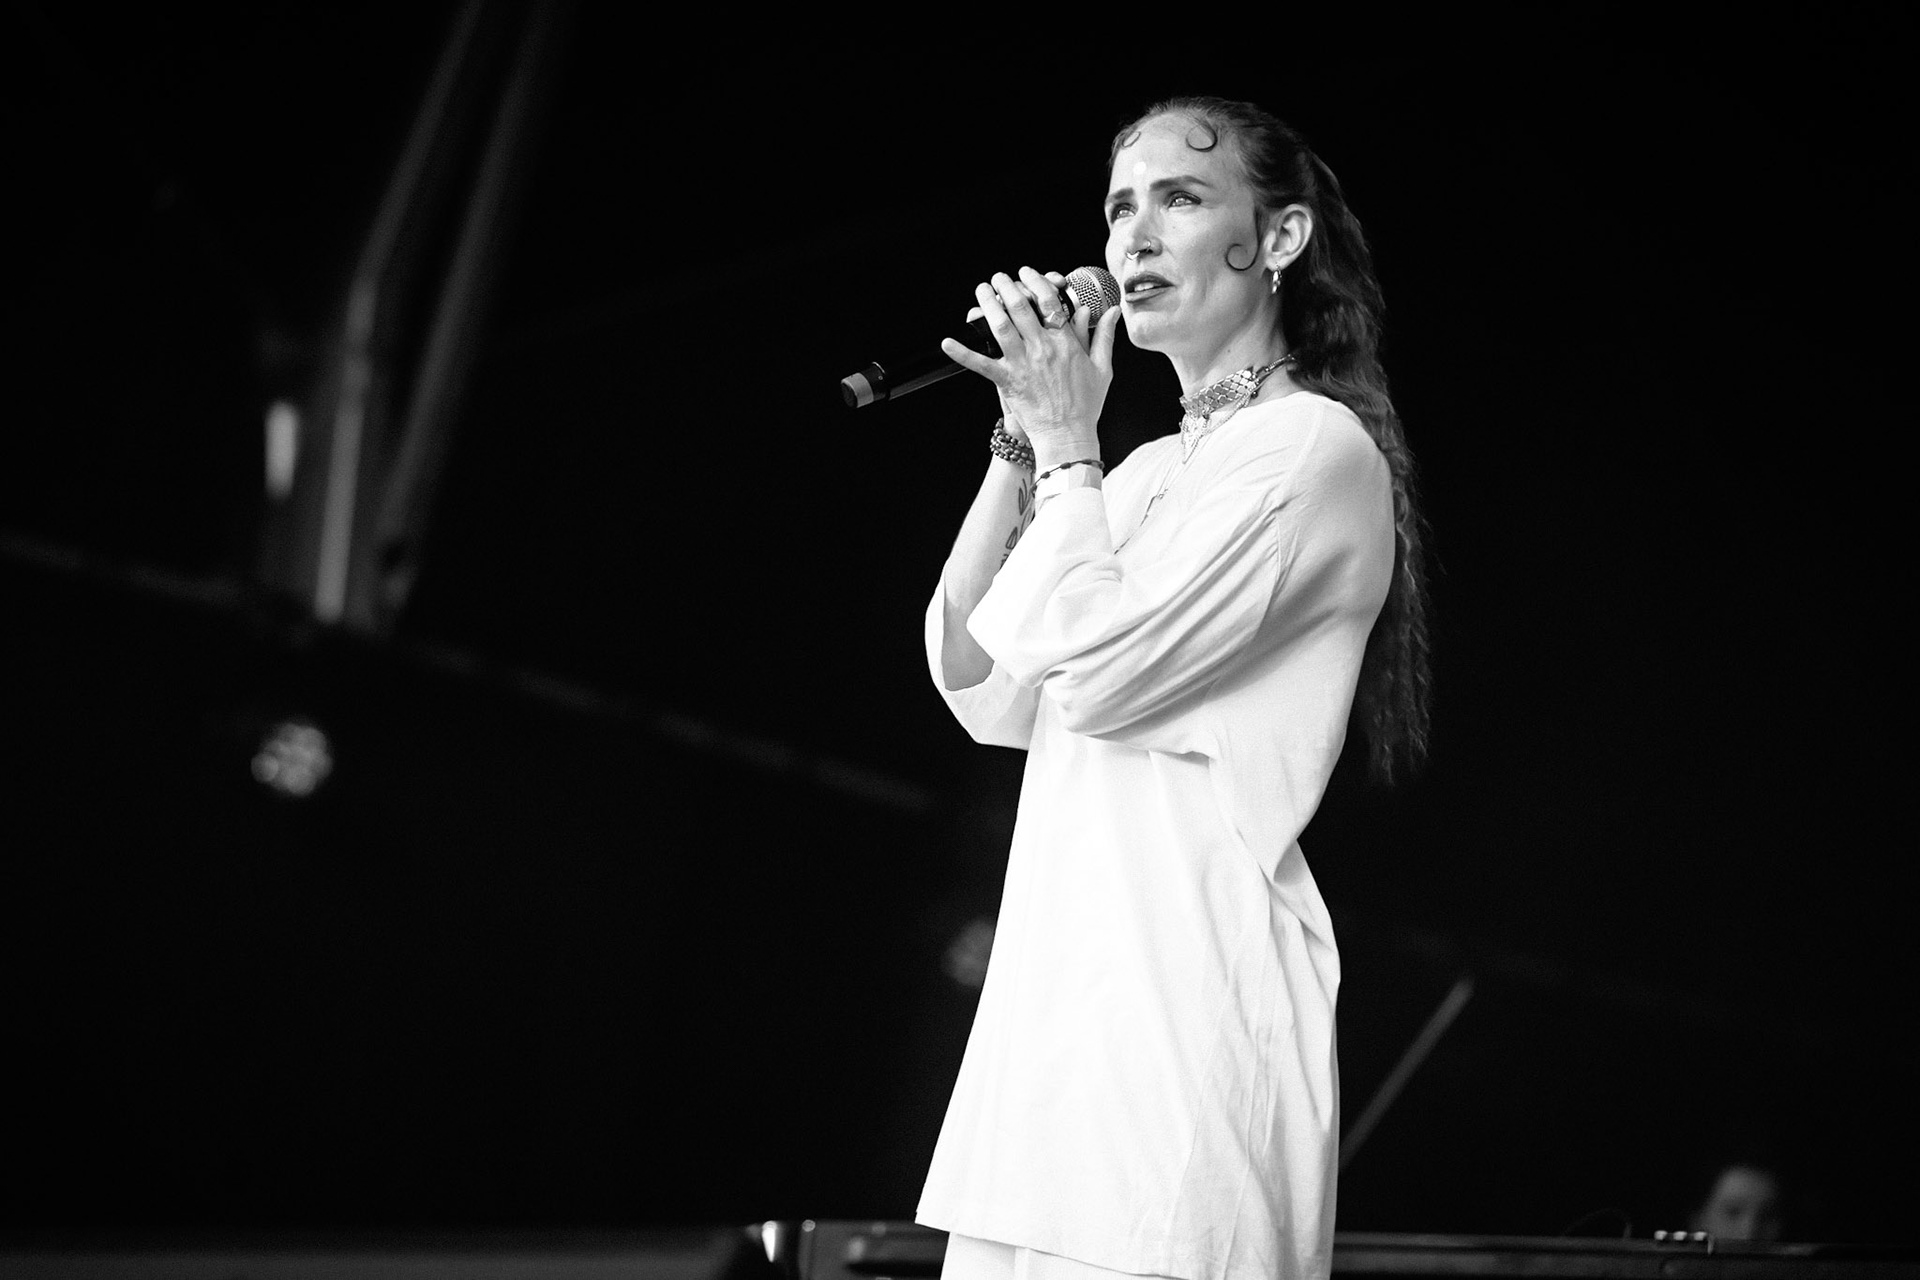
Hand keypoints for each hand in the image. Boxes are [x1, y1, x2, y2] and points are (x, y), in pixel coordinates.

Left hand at [943, 266, 1120, 467]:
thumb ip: (1103, 336)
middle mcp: (1042, 349)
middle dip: (1007, 286)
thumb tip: (1110, 311)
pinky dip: (962, 353)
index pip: (1049, 301)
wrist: (1068, 436)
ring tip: (982, 290)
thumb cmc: (1086, 405)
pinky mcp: (1007, 381)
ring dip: (988, 304)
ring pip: (1000, 325)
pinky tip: (946, 342)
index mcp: (1065, 343)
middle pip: (1020, 307)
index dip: (1036, 281)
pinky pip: (980, 364)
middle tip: (998, 278)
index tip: (1027, 273)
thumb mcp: (1102, 368)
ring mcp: (1022, 364)